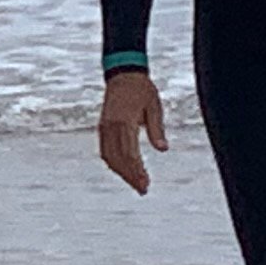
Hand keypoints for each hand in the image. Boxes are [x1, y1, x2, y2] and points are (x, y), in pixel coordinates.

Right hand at [97, 69, 167, 193]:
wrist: (123, 74)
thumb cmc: (142, 89)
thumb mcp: (154, 106)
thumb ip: (157, 128)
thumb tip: (163, 149)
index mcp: (124, 121)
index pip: (130, 154)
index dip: (137, 172)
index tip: (146, 184)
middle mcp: (111, 127)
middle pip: (119, 159)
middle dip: (130, 177)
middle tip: (143, 190)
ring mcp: (104, 127)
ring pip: (109, 157)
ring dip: (121, 172)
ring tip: (135, 183)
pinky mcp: (102, 127)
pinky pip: (105, 150)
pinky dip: (113, 163)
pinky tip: (123, 171)